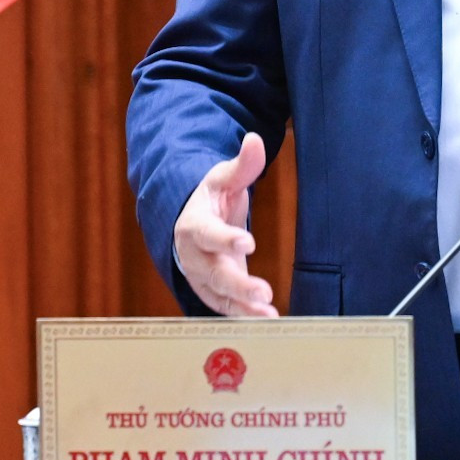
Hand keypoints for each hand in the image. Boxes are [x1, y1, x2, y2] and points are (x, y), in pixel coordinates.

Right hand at [173, 133, 278, 317]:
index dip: (225, 238)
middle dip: (238, 285)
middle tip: (264, 292)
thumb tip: (255, 140)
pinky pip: (225, 308)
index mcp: (194, 224)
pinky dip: (243, 315)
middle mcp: (193, 256)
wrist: (190, 224)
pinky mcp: (212, 293)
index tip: (248, 243)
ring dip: (243, 307)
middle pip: (213, 273)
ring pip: (219, 296)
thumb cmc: (210, 198)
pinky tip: (267, 320)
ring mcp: (200, 278)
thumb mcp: (223, 178)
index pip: (208, 233)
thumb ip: (242, 165)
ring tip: (269, 315)